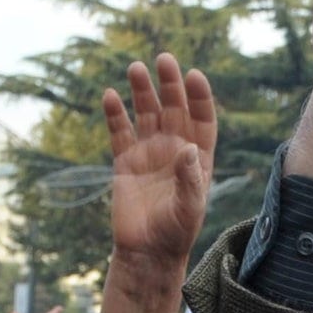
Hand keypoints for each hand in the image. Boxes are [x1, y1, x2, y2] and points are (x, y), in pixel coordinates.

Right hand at [101, 54, 214, 312]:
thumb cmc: (176, 232)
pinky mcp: (125, 161)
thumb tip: (187, 148)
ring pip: (146, 113)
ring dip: (142, 91)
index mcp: (197, 157)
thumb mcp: (189, 207)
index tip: (193, 75)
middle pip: (173, 108)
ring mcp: (149, 152)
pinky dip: (115, 114)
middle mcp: (174, 149)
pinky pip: (120, 131)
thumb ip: (189, 178)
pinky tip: (110, 96)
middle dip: (169, 84)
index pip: (201, 119)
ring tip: (135, 68)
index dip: (198, 97)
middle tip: (164, 59)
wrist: (146, 252)